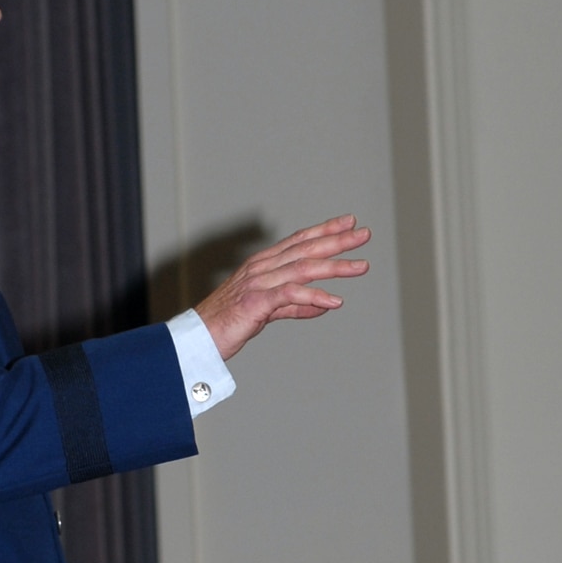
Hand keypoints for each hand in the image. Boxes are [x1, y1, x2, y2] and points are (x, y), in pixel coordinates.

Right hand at [195, 215, 370, 360]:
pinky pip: (290, 295)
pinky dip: (314, 297)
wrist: (197, 339)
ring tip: (361, 267)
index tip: (348, 223)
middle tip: (363, 234)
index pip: (298, 241)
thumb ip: (294, 306)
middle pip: (305, 249)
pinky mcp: (256, 303)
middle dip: (337, 240)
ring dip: (335, 267)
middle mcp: (261, 268)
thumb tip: (322, 305)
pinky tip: (334, 302)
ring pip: (303, 268)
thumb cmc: (227, 324)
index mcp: (262, 265)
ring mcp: (258, 284)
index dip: (324, 230)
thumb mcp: (266, 311)